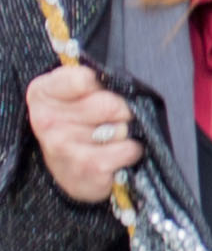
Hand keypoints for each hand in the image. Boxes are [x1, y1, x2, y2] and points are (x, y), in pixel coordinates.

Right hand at [25, 57, 141, 208]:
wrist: (72, 172)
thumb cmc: (79, 125)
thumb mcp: (77, 94)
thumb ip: (90, 79)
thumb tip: (115, 78)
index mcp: (42, 92)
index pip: (83, 78)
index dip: (102, 85)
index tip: (96, 93)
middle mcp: (46, 120)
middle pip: (111, 104)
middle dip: (120, 111)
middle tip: (107, 121)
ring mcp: (62, 146)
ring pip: (121, 127)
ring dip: (123, 134)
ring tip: (107, 140)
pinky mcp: (85, 169)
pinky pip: (128, 150)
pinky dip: (130, 152)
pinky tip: (114, 157)